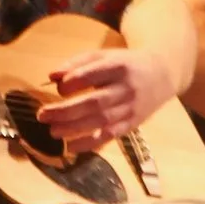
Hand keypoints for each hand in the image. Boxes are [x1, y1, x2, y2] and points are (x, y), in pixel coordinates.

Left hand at [40, 45, 175, 156]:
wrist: (161, 75)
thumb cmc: (125, 64)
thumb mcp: (104, 56)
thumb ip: (77, 63)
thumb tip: (51, 76)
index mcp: (118, 67)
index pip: (91, 75)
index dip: (71, 83)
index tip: (58, 88)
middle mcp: (126, 89)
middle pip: (94, 102)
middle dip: (66, 111)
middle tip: (42, 115)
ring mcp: (130, 108)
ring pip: (100, 121)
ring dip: (74, 129)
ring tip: (53, 131)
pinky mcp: (131, 124)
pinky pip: (109, 136)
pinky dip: (89, 144)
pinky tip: (71, 147)